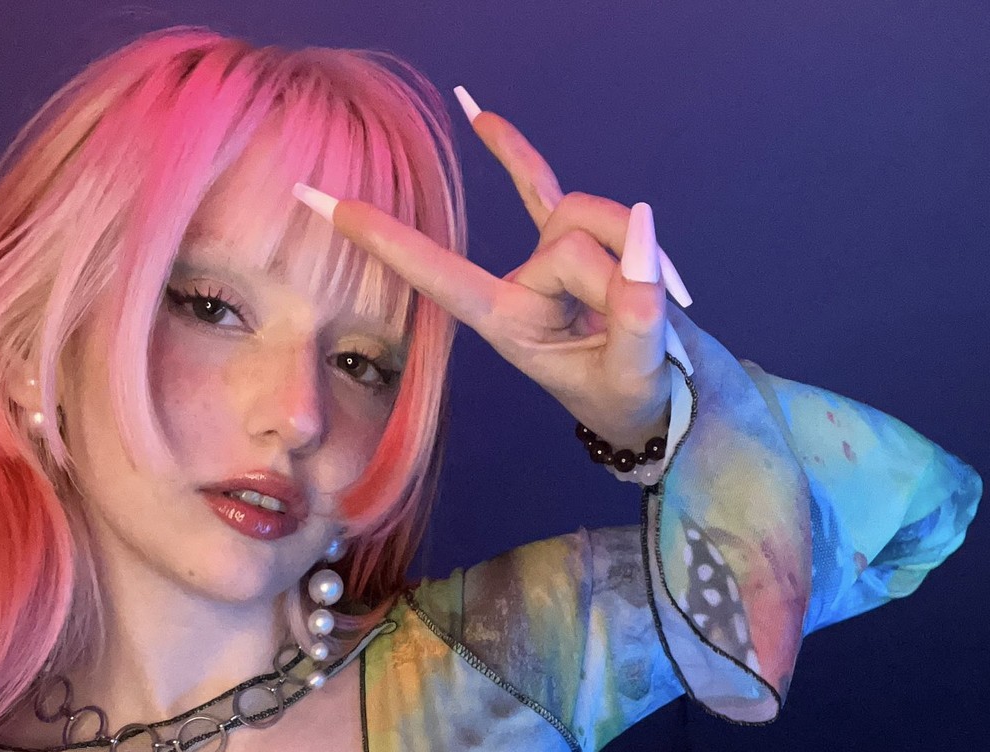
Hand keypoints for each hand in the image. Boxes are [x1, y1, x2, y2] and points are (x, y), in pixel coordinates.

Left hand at [293, 96, 690, 450]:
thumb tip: (640, 234)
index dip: (387, 241)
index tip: (324, 204)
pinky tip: (474, 111)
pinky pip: (540, 184)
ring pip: (588, 213)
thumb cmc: (641, 400)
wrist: (666, 401)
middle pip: (565, 242)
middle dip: (617, 279)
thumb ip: (637, 311)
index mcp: (510, 326)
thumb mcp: (637, 370)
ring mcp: (543, 261)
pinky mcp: (573, 241)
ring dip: (634, 252)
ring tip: (652, 304)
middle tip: (637, 332)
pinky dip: (513, 153)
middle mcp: (517, 288)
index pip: (440, 275)